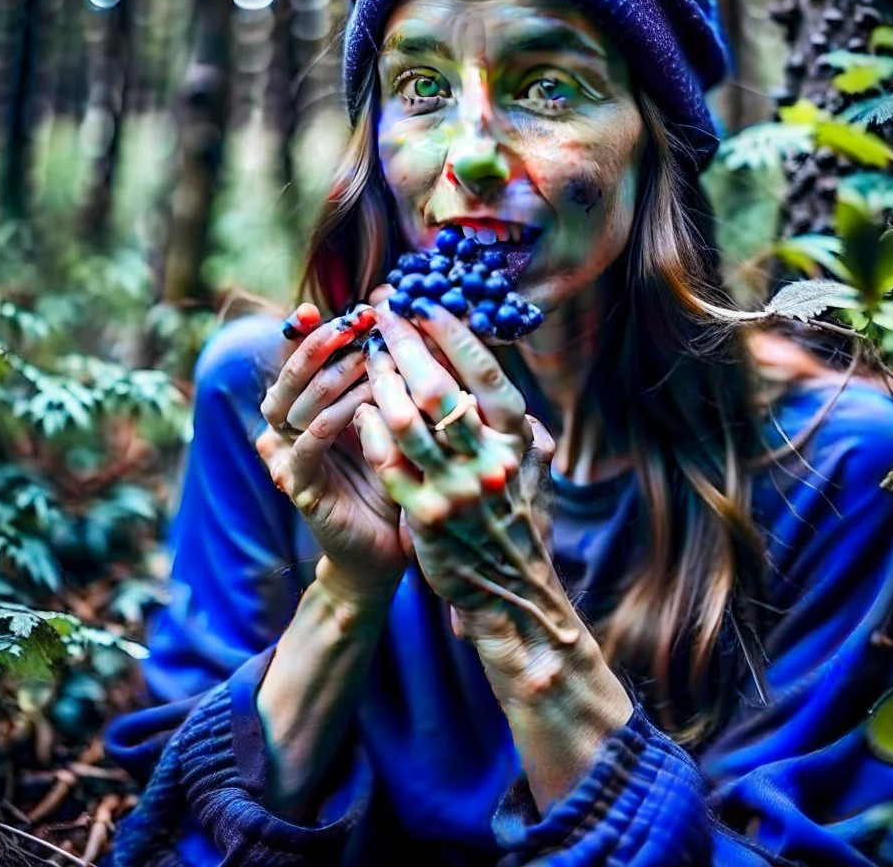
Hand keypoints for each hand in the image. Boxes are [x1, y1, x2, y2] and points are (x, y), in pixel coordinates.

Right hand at [255, 301, 404, 604]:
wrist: (390, 545)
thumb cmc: (398, 473)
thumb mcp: (396, 418)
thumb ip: (392, 379)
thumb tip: (408, 325)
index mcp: (310, 406)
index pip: (296, 360)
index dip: (302, 333)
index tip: (319, 308)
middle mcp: (292, 428)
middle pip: (288, 377)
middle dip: (319, 347)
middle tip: (353, 323)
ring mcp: (291, 458)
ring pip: (293, 407)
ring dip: (329, 379)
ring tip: (364, 358)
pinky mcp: (301, 488)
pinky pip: (305, 448)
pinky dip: (328, 424)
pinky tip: (357, 407)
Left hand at [353, 296, 576, 647]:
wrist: (510, 588)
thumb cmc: (520, 516)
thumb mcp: (532, 466)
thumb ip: (517, 425)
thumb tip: (494, 382)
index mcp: (516, 439)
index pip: (483, 373)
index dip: (451, 334)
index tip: (424, 305)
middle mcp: (489, 460)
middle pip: (437, 388)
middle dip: (404, 345)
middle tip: (382, 316)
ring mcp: (456, 489)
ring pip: (405, 421)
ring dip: (381, 381)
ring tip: (367, 356)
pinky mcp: (424, 515)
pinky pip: (388, 462)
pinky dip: (371, 430)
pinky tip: (361, 410)